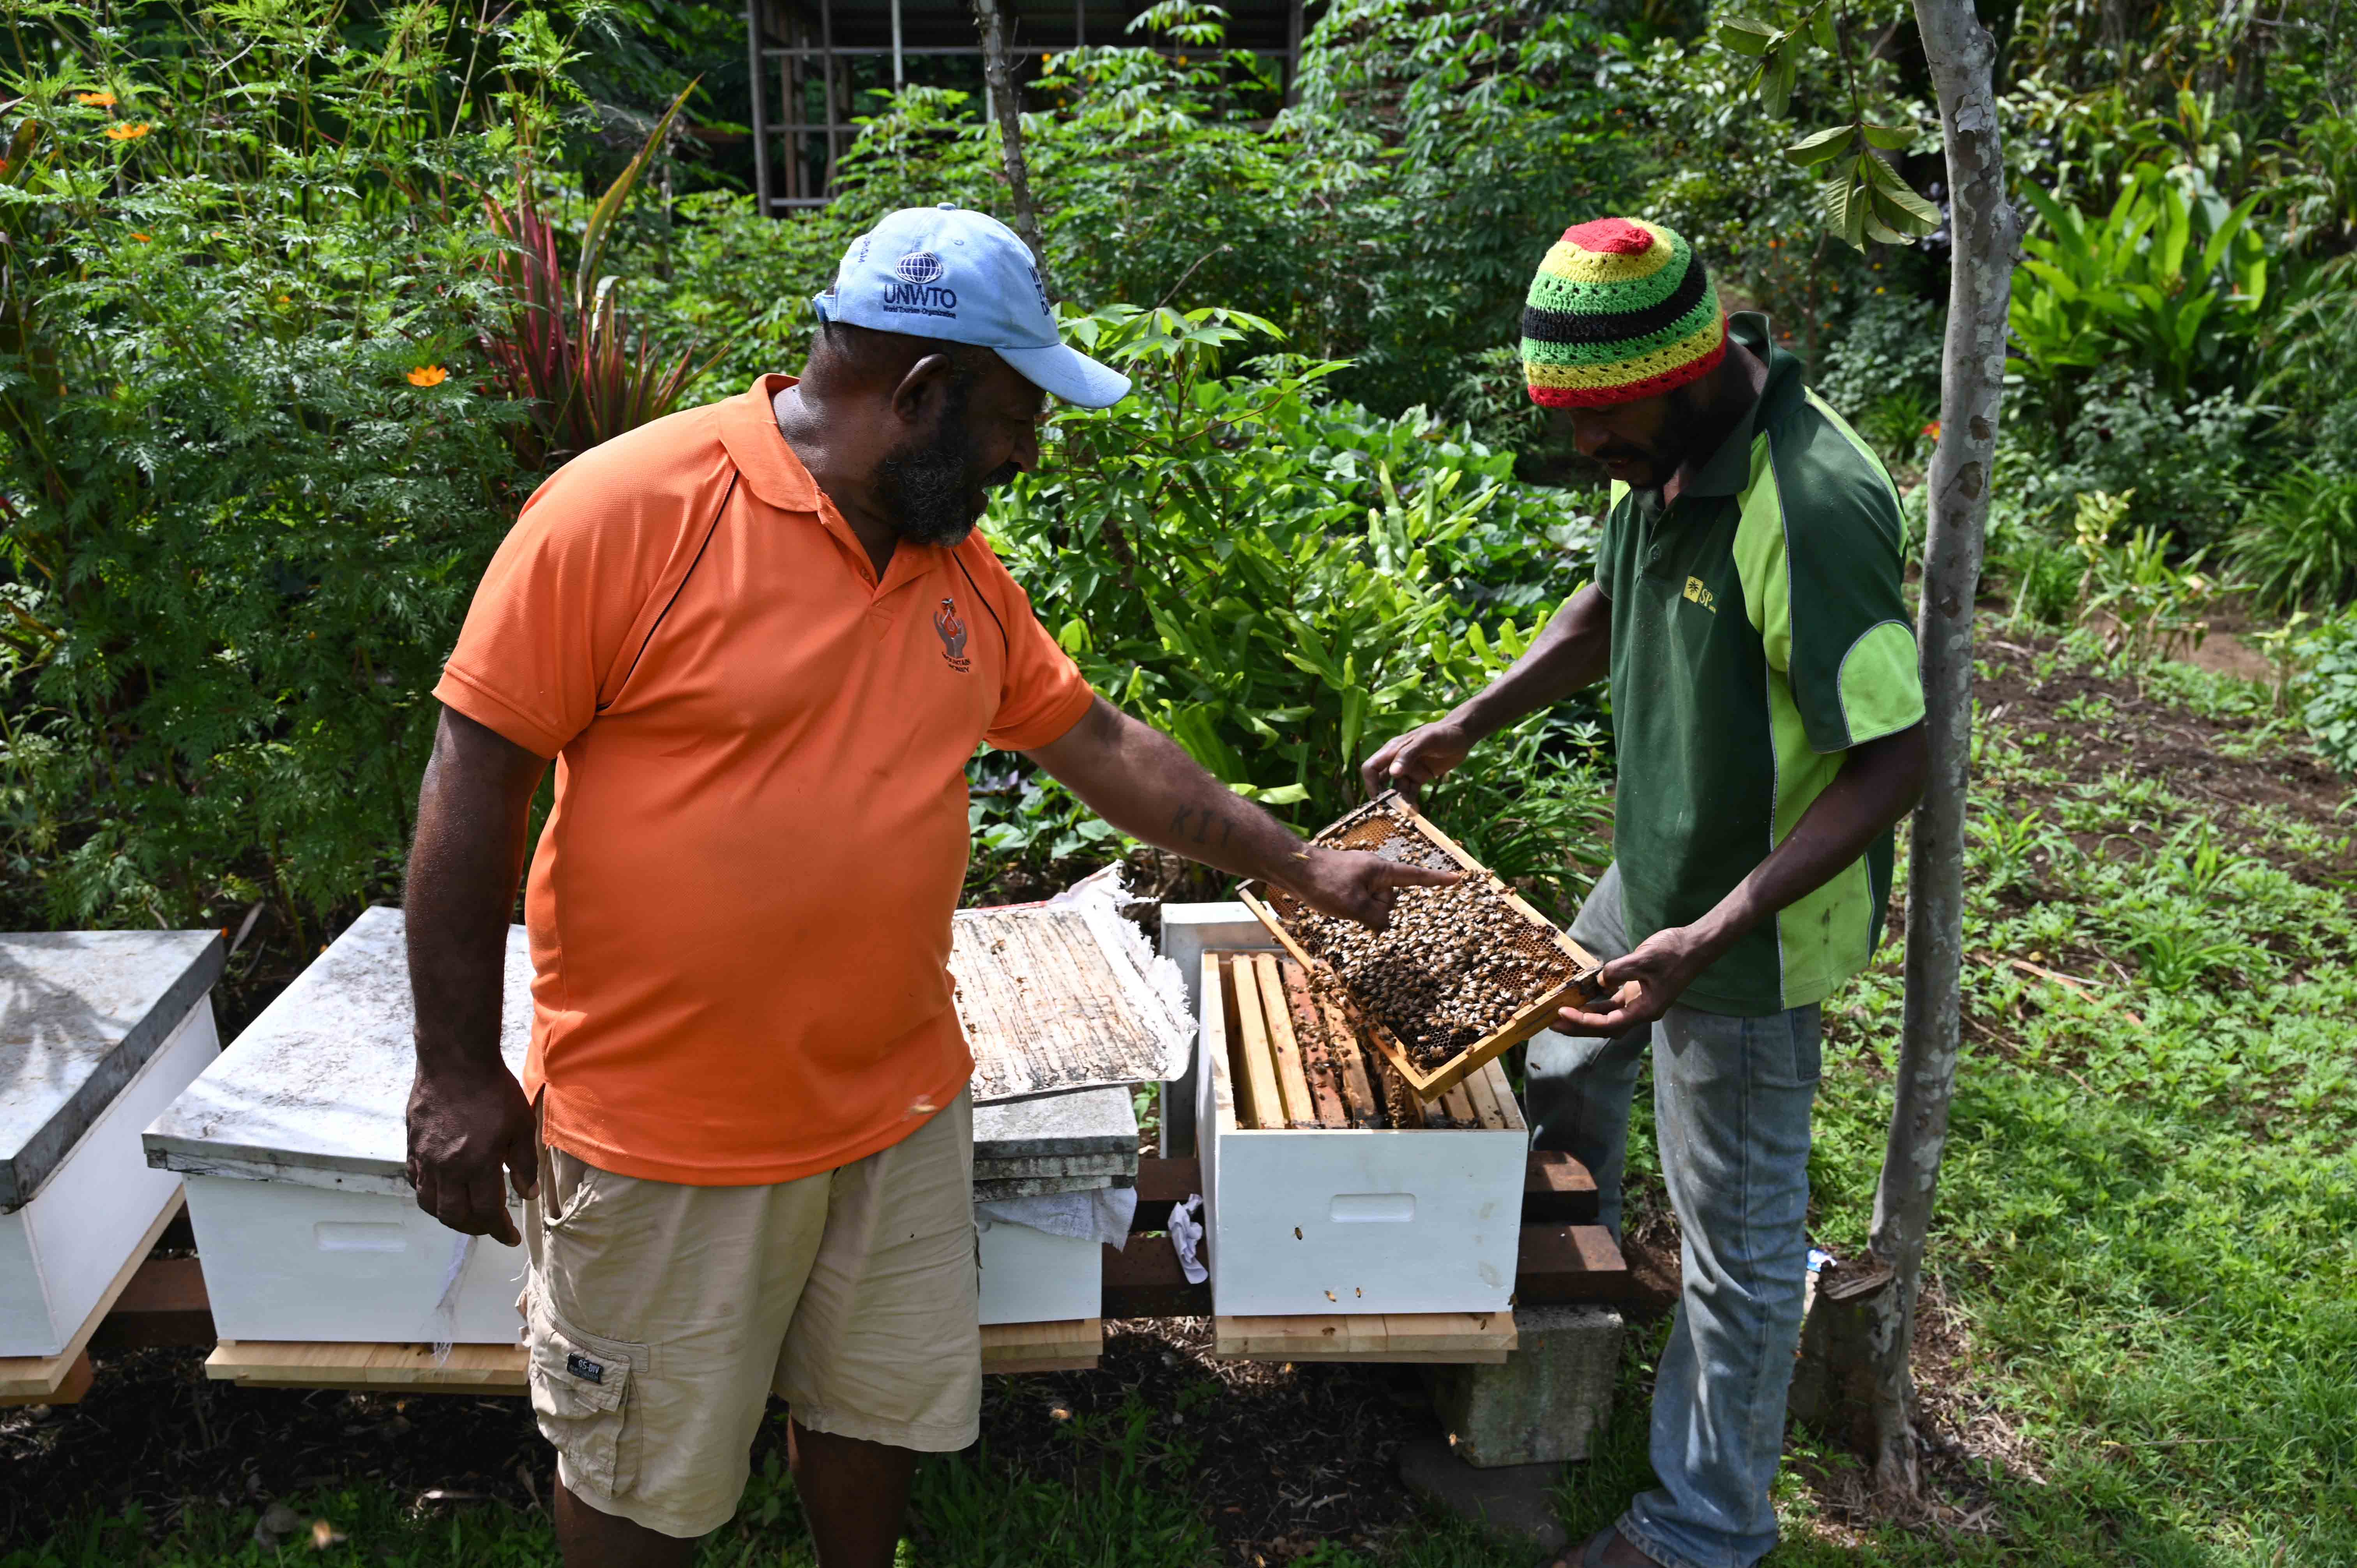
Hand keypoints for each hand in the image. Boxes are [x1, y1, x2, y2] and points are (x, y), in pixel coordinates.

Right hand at [406, 1058, 537, 1245]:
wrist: (455, 1061)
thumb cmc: (493, 1090)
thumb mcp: (521, 1126)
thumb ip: (524, 1164)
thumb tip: (526, 1195)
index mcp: (477, 1165)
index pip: (486, 1213)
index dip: (499, 1230)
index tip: (509, 1237)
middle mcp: (447, 1168)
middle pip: (454, 1215)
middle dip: (474, 1228)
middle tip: (489, 1226)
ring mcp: (424, 1158)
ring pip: (429, 1203)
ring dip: (448, 1215)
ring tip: (465, 1214)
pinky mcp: (412, 1145)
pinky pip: (415, 1180)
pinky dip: (428, 1193)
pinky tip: (441, 1190)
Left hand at [1281, 846, 1459, 930]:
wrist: (1295, 869)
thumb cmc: (1325, 883)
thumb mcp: (1354, 906)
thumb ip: (1376, 917)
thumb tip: (1385, 924)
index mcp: (1382, 870)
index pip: (1415, 876)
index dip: (1437, 880)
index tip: (1458, 878)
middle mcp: (1376, 870)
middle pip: (1390, 900)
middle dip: (1376, 909)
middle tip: (1350, 905)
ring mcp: (1362, 875)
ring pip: (1374, 903)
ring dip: (1360, 909)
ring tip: (1339, 902)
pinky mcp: (1350, 881)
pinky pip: (1361, 899)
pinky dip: (1354, 907)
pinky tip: (1338, 903)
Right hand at [1360, 718, 1473, 802]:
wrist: (1462, 735)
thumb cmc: (1442, 734)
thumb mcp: (1425, 741)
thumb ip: (1408, 755)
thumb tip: (1393, 773)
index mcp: (1392, 750)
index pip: (1371, 767)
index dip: (1370, 783)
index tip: (1378, 799)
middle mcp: (1397, 761)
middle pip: (1381, 782)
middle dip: (1384, 797)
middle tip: (1391, 812)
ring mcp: (1408, 770)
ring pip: (1397, 790)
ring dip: (1400, 802)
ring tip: (1407, 814)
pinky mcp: (1420, 777)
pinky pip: (1411, 792)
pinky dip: (1411, 802)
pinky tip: (1416, 812)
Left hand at [1553, 924, 1720, 1036]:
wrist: (1694, 946)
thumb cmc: (1674, 952)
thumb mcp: (1644, 959)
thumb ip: (1619, 971)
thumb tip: (1598, 981)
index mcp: (1646, 1010)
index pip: (1608, 1023)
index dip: (1583, 1021)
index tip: (1562, 1013)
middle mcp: (1641, 1011)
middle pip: (1604, 1027)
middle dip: (1578, 1026)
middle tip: (1551, 1022)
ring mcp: (1639, 1002)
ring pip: (1607, 1017)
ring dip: (1584, 1016)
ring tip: (1560, 1013)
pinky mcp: (1636, 992)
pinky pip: (1611, 1003)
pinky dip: (1595, 1003)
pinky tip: (1579, 998)